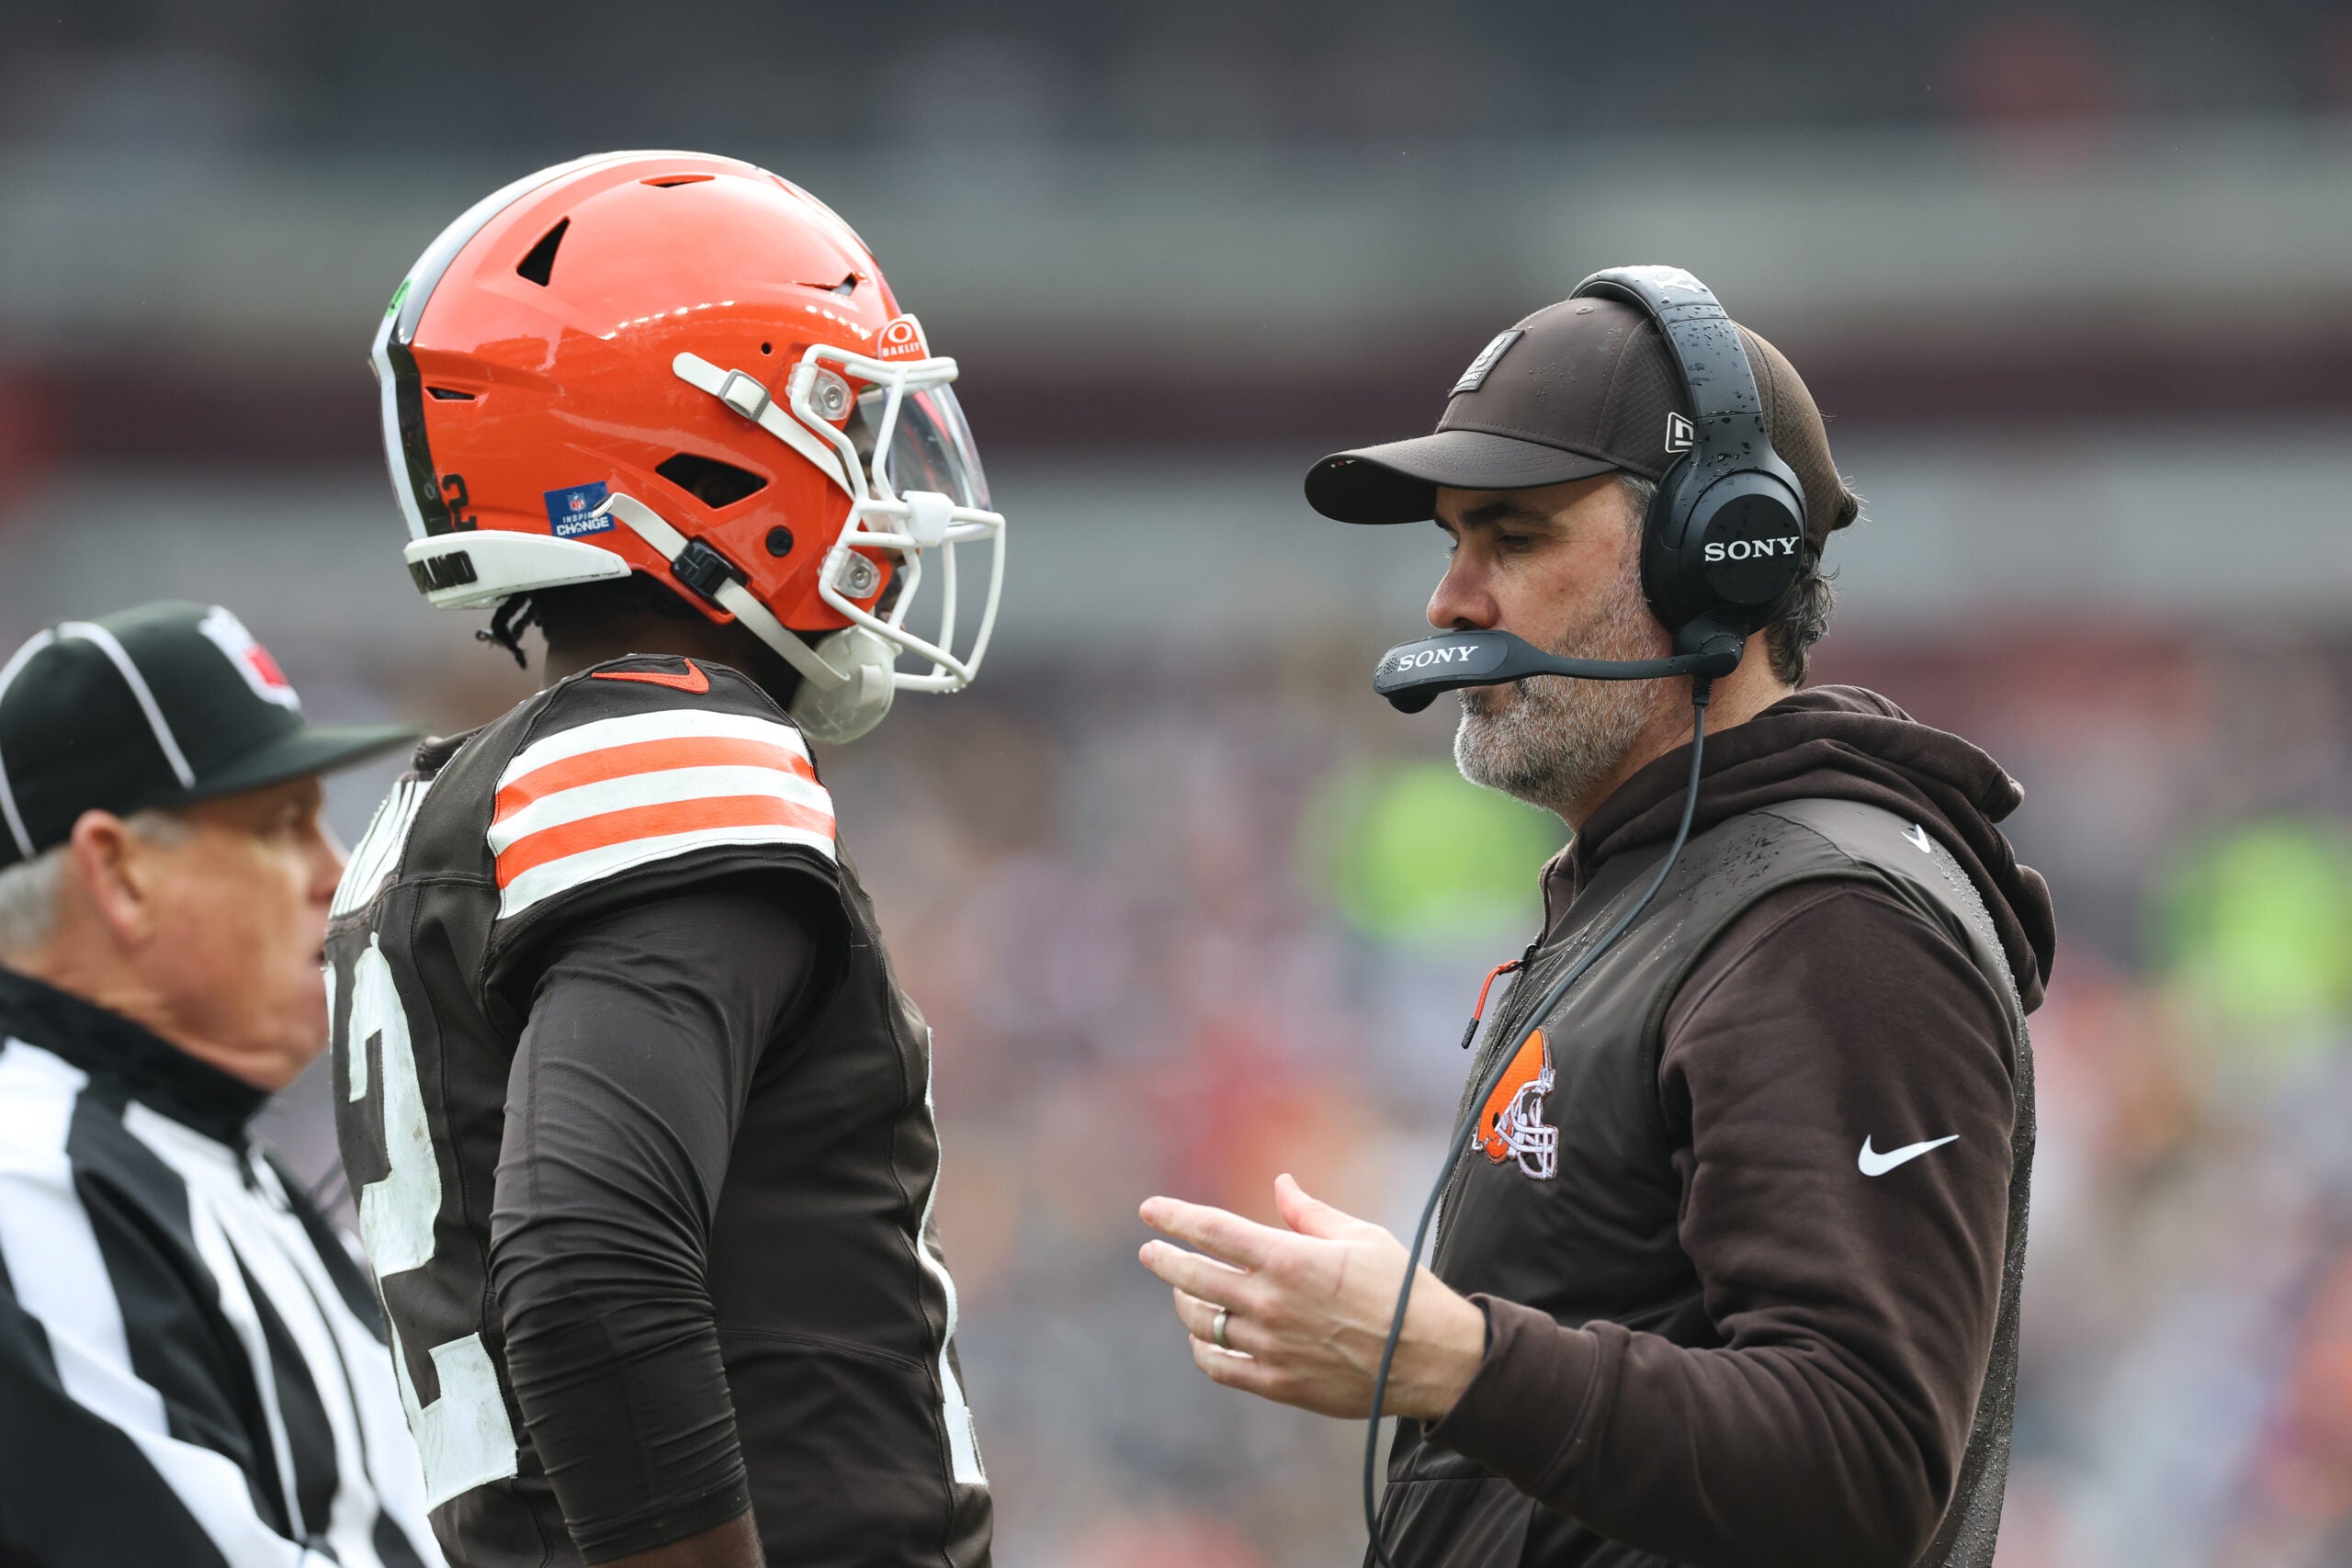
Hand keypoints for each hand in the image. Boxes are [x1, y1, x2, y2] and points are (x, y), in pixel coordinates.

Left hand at [1137, 1173, 1486, 1421]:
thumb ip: (1310, 1213)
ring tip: (1183, 1290)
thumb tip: (1280, 1184)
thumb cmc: (1400, 1290)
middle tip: (1151, 1251)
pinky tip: (1203, 1338)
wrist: (1432, 1358)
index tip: (1150, 1210)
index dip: (1174, 1217)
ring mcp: (1271, 1347)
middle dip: (1164, 1260)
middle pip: (1193, 1276)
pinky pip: (1220, 1367)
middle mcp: (1270, 1302)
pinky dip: (1203, 1349)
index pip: (1212, 1231)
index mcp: (1288, 1259)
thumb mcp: (1360, 1236)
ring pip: (1201, 1322)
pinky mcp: (1279, 1384)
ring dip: (1184, 1302)